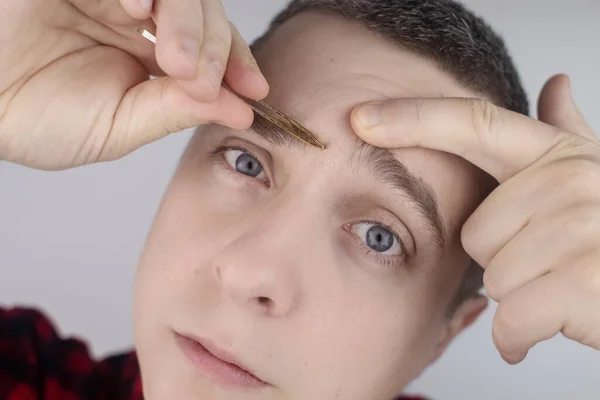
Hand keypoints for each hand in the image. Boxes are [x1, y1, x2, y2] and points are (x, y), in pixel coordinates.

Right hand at [0, 0, 267, 169]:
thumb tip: (238, 110)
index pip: (211, 45)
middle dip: (215, 47)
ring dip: (188, 20)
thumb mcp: (120, 126)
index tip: (254, 92)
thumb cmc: (39, 119)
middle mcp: (137, 16)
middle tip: (205, 83)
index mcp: (150, 52)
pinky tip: (141, 12)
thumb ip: (176, 110)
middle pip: (202, 10)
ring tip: (178, 61)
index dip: (236, 63)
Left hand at [351, 74, 599, 363]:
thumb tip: (554, 84)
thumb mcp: (595, 177)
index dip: (412, 118)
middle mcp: (570, 181)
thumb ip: (565, 133)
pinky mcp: (582, 282)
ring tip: (559, 286)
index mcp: (558, 155)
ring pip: (492, 275)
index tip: (360, 118)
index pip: (473, 123)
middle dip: (501, 259)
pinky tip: (553, 322)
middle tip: (548, 264)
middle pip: (473, 231)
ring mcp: (580, 228)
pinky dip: (521, 336)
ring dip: (519, 295)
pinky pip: (511, 316)